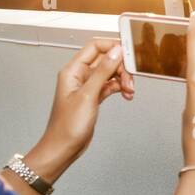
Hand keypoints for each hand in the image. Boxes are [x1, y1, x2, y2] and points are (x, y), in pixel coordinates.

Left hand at [34, 36, 133, 179]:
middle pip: (105, 59)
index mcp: (73, 70)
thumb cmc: (67, 126)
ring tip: (130, 91)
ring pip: (110, 73)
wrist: (63, 148)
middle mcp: (79, 75)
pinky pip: (110, 85)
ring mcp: (87, 86)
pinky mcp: (93, 97)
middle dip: (121, 67)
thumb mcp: (88, 95)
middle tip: (131, 79)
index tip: (129, 52)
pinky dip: (120, 88)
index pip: (95, 46)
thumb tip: (116, 51)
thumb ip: (103, 71)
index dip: (113, 46)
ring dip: (123, 79)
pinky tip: (126, 95)